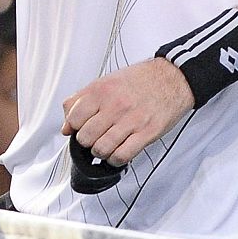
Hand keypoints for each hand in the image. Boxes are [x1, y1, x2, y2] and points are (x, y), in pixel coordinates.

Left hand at [62, 57, 193, 167]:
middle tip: (93, 139)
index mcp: (100, 90)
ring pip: (102, 148)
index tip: (80, 129)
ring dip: (100, 152)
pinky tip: (117, 154)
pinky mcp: (147, 133)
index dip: (74, 128)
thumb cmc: (138, 80)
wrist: (171, 78)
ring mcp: (131, 120)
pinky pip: (122, 155)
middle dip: (87, 142)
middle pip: (86, 137)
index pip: (73, 118)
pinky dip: (115, 159)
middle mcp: (114, 105)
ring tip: (105, 147)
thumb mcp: (104, 82)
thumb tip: (66, 127)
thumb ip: (80, 102)